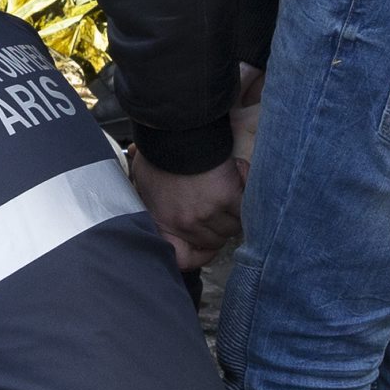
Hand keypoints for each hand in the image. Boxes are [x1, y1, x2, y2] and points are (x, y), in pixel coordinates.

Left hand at [134, 153, 246, 268]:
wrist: (174, 131)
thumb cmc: (159, 154)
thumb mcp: (144, 183)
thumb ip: (154, 203)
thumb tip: (161, 211)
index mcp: (164, 222)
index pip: (185, 258)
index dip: (200, 255)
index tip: (208, 247)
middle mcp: (186, 223)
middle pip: (216, 239)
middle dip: (220, 223)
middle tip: (219, 201)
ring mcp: (208, 212)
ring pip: (234, 226)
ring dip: (235, 209)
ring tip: (226, 184)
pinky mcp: (227, 197)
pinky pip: (245, 207)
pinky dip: (245, 191)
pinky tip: (237, 175)